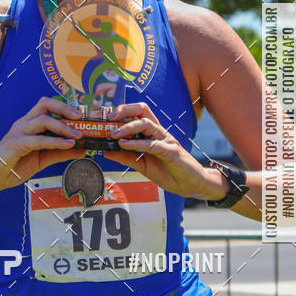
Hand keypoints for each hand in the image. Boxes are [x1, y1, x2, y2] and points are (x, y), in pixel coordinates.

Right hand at [0, 96, 83, 193]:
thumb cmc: (12, 167)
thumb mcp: (41, 160)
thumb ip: (58, 153)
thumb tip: (80, 150)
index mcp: (28, 124)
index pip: (47, 106)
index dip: (65, 107)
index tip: (83, 116)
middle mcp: (23, 124)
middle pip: (44, 104)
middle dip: (65, 108)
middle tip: (81, 118)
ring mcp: (17, 132)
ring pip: (43, 119)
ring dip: (63, 127)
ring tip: (79, 136)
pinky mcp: (14, 144)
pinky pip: (38, 140)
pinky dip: (55, 141)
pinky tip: (68, 145)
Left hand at [104, 102, 220, 198]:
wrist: (191, 185)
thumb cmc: (170, 173)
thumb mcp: (142, 166)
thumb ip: (126, 157)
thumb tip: (106, 151)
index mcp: (152, 134)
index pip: (137, 114)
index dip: (121, 112)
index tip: (104, 118)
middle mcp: (159, 133)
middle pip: (143, 110)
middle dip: (124, 110)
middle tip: (108, 117)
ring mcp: (166, 140)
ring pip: (146, 124)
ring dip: (127, 127)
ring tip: (113, 134)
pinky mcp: (171, 151)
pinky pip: (152, 144)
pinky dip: (136, 143)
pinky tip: (124, 144)